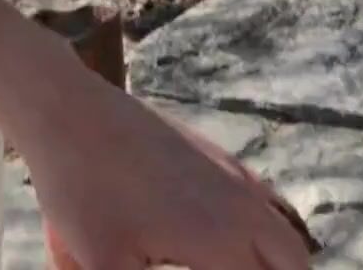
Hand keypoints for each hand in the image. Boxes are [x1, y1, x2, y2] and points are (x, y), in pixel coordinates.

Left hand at [16, 74, 319, 269]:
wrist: (68, 108)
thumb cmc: (80, 188)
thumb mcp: (101, 264)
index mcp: (223, 242)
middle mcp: (243, 208)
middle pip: (293, 264)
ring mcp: (235, 177)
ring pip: (285, 234)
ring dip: (275, 262)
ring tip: (238, 268)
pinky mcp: (218, 157)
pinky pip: (265, 204)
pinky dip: (264, 232)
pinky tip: (226, 241)